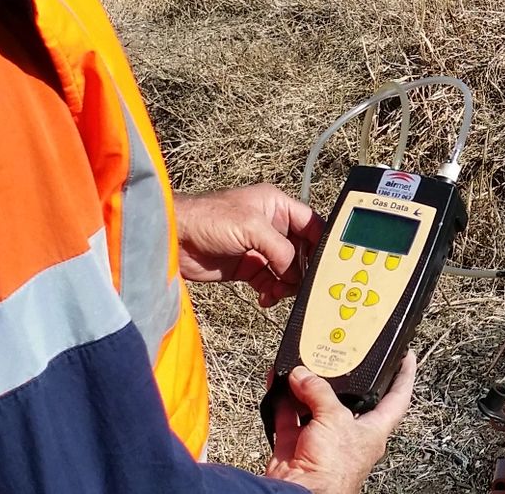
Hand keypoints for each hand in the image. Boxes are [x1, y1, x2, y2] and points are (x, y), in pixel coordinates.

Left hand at [174, 183, 321, 307]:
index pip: (311, 223)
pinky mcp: (246, 268)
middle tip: (304, 286)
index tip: (330, 263)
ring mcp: (258, 248)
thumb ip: (280, 249)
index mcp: (276, 206)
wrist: (174, 239)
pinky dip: (272, 293)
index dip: (322, 242)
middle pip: (301, 250)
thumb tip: (296, 273)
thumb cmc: (207, 218)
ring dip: (288, 284)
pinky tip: (266, 298)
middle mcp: (271, 226)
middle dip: (304, 269)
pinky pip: (269, 283)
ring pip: (287, 270)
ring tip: (279, 292)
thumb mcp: (251, 227)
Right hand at [266, 356, 416, 493]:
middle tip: (334, 355)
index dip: (404, 376)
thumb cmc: (332, 470)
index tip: (406, 356)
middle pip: (347, 399)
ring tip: (300, 365)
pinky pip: (289, 416)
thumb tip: (304, 376)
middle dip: (338, 378)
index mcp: (373, 431)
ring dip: (304, 387)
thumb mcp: (334, 419)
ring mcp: (322, 440)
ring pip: (314, 405)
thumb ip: (320, 392)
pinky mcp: (296, 444)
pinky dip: (282, 400)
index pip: (397, 399)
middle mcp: (349, 435)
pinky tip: (279, 382)